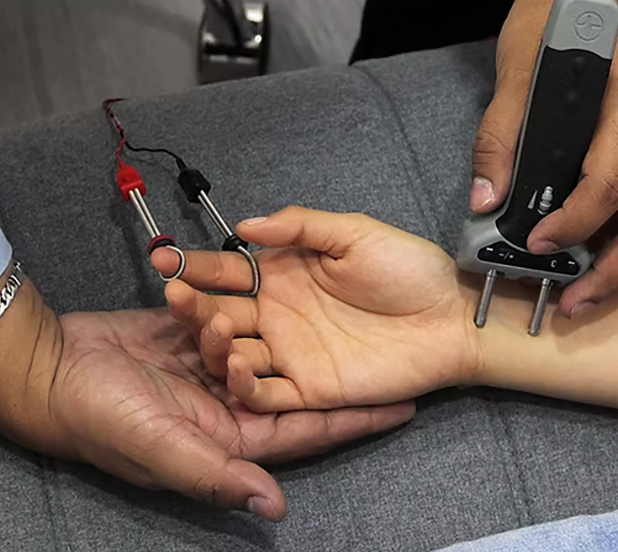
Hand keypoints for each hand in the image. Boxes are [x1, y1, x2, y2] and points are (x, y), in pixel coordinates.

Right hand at [0, 273, 412, 521]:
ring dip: (262, 321)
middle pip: (290, 384)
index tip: (406, 406)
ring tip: (279, 296)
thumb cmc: (99, 421)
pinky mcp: (180, 338)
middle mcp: (222, 408)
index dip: (355, 420)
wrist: (45, 372)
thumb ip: (220, 476)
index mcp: (229, 439)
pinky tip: (228, 281)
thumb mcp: (164, 450)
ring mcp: (201, 371)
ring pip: (254, 342)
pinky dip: (221, 302)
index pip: (307, 430)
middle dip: (328, 363)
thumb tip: (276, 507)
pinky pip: (217, 318)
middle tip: (371, 337)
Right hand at [152, 208, 480, 412]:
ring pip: (234, 354)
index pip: (228, 270)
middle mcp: (278, 316)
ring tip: (209, 326)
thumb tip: (248, 223)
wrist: (450, 318)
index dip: (197, 265)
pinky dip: (245, 384)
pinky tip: (236, 366)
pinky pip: (265, 393)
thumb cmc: (408, 270)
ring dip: (214, 343)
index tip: (167, 259)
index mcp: (283, 275)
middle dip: (192, 304)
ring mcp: (290, 354)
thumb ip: (301, 227)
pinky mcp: (308, 389)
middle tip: (171, 293)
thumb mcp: (354, 234)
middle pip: (221, 313)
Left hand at [472, 0, 617, 316]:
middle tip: (573, 302)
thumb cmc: (551, 19)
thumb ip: (499, 138)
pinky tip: (590, 255)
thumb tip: (485, 202)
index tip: (537, 246)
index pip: (606, 183)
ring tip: (582, 291)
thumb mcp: (516, 71)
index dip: (574, 225)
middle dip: (616, 270)